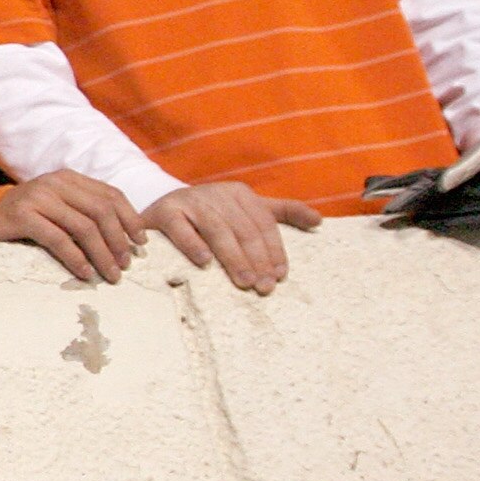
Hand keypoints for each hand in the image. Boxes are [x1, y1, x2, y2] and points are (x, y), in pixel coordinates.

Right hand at [0, 169, 146, 282]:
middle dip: (118, 240)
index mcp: (69, 178)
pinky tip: (85, 273)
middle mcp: (55, 182)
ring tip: (110, 274)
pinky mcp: (22, 215)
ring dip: (102, 254)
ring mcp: (38, 197)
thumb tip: (125, 238)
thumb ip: (84, 211)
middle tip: (126, 265)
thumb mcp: (58, 207)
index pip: (111, 195)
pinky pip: (58, 239)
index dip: (130, 219)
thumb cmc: (26, 218)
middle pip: (101, 211)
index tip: (141, 243)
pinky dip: (76, 258)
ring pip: (83, 227)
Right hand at [141, 183, 321, 293]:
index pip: (263, 224)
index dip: (274, 249)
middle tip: (264, 287)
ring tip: (244, 282)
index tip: (279, 276)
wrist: (160, 207)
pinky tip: (204, 262)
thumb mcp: (245, 209)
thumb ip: (281, 213)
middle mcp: (216, 194)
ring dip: (233, 258)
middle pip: (243, 229)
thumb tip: (319, 221)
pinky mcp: (165, 211)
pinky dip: (193, 244)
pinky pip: (181, 228)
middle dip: (257, 260)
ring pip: (218, 230)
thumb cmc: (208, 215)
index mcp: (239, 194)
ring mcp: (190, 201)